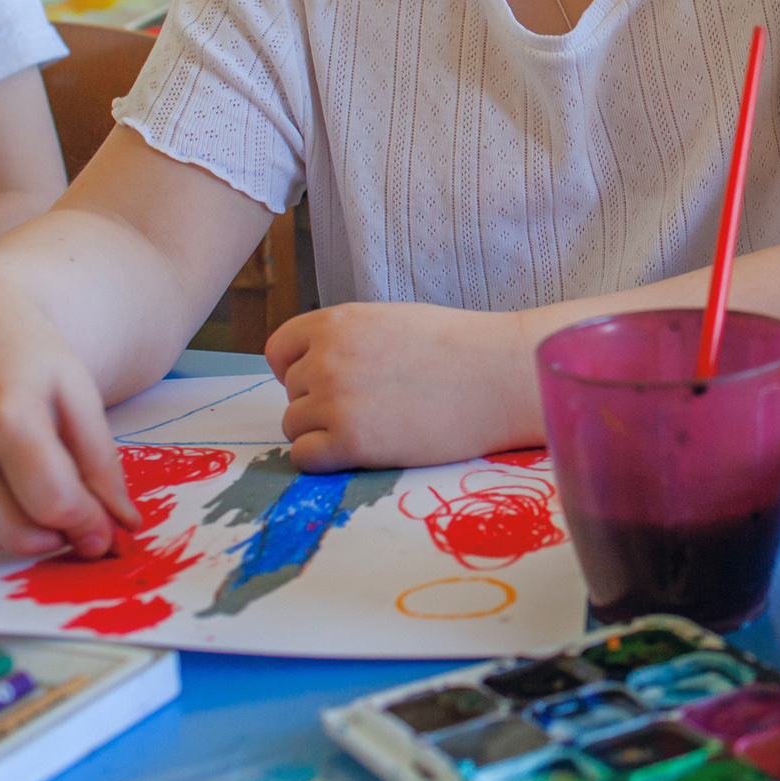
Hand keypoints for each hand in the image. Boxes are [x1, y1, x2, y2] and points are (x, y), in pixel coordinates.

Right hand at [0, 273, 140, 558]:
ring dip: (18, 521)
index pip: (54, 504)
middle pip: (19, 532)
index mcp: (5, 418)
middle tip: (72, 509)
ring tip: (22, 467)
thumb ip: (102, 464)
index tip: (106, 529)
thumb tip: (121, 527)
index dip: (88, 524)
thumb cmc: (28, 356)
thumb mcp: (79, 395)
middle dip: (56, 531)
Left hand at [267, 303, 536, 469]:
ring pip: (295, 425)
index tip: (325, 380)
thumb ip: (347, 339)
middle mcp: (326, 358)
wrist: (500, 376)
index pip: (279, 350)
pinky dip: (326, 458)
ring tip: (374, 425)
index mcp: (337, 322)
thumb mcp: (390, 322)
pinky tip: (363, 449)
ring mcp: (334, 400)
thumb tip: (313, 367)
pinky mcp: (350, 442)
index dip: (297, 368)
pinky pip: (305, 457)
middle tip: (371, 405)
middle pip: (291, 393)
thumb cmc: (459, 348)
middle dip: (320, 401)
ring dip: (325, 430)